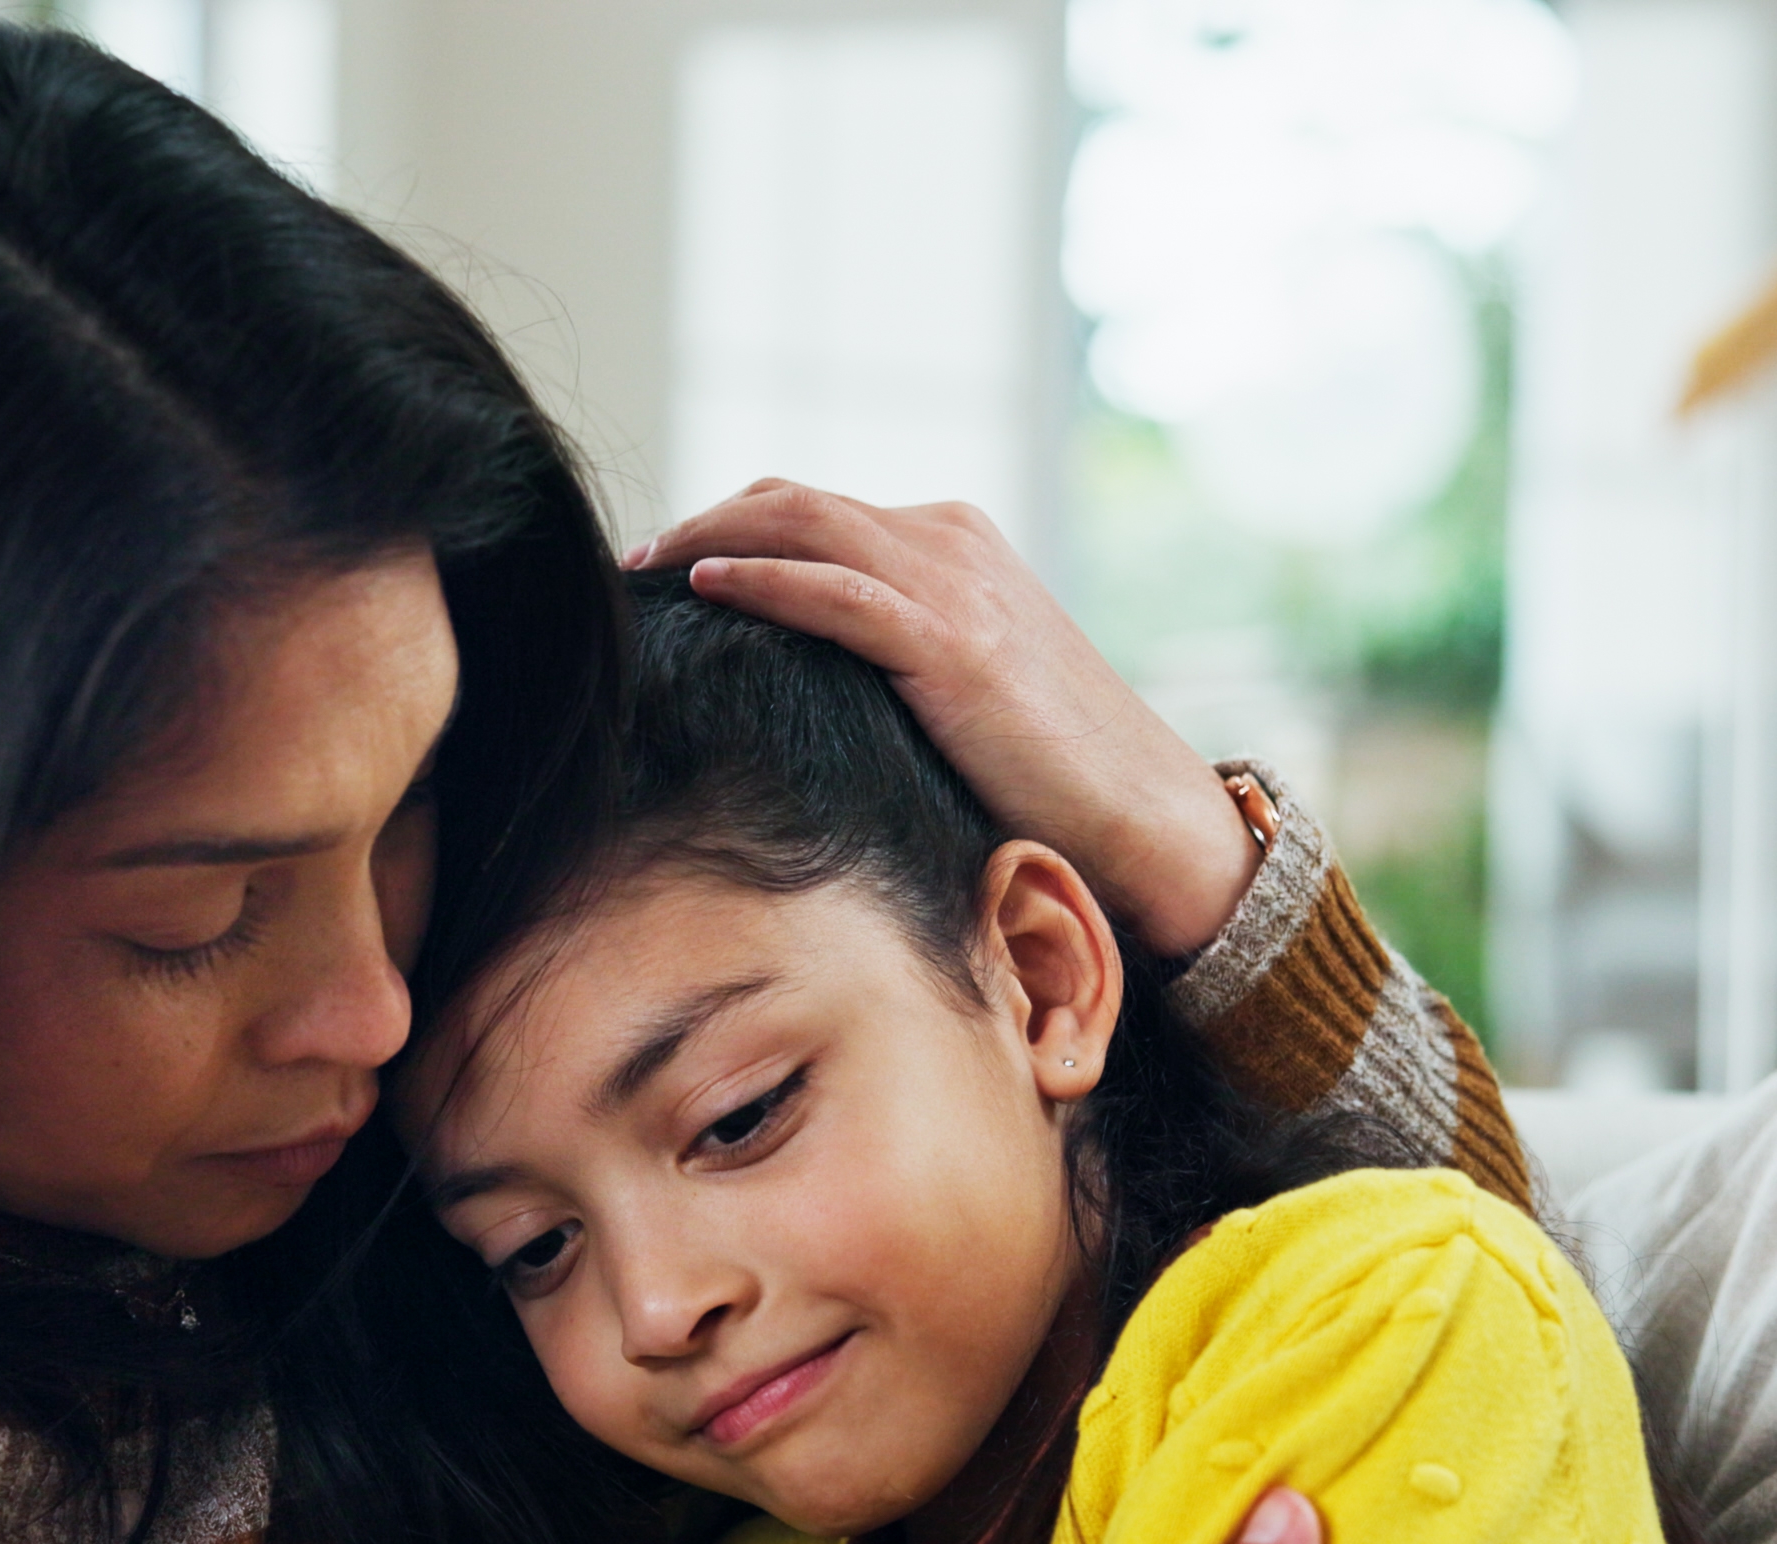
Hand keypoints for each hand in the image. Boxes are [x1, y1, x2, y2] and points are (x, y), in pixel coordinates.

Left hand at [625, 480, 1260, 956]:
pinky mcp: (952, 645)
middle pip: (794, 501)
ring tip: (646, 566)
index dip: (732, 524)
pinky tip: (704, 585)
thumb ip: (892, 654)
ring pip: (804, 526)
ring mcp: (954, 586)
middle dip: (704, 519)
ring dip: (710, 535)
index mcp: (953, 543)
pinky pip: (834, 592)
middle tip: (635, 559)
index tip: (667, 563)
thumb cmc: (1048, 771)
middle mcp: (952, 542)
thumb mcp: (959, 687)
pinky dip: (762, 578)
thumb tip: (801, 679)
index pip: (816, 509)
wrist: (1141, 809)